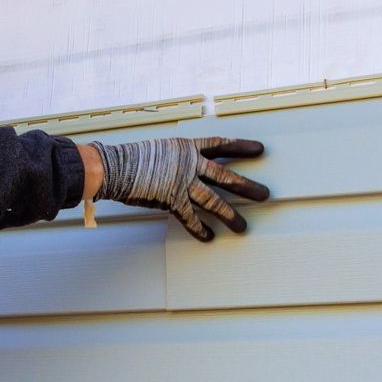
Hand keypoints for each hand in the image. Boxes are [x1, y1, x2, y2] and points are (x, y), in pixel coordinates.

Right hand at [89, 137, 269, 240]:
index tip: (260, 149)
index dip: (241, 147)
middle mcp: (190, 164)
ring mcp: (183, 183)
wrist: (116, 166)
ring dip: (229, 214)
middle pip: (226, 176)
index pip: (221, 145)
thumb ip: (173, 159)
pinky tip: (210, 237)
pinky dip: (200, 229)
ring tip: (243, 226)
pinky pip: (190, 218)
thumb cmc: (131, 157)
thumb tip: (179, 166)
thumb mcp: (158, 150)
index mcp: (187, 147)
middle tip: (265, 195)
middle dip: (247, 187)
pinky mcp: (173, 200)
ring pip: (213, 200)